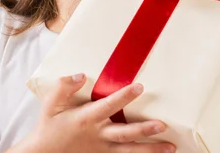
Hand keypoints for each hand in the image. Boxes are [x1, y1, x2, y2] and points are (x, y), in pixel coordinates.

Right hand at [23, 73, 176, 152]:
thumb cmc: (48, 126)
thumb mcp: (50, 104)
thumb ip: (64, 87)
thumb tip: (81, 75)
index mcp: (86, 119)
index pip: (109, 106)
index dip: (124, 96)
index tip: (139, 87)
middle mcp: (98, 135)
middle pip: (125, 133)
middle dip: (144, 129)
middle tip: (162, 125)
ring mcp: (102, 148)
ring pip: (130, 150)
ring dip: (151, 149)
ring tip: (171, 147)